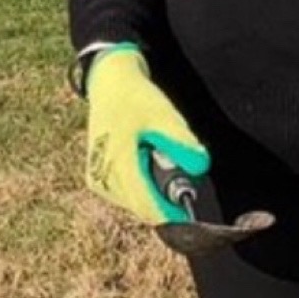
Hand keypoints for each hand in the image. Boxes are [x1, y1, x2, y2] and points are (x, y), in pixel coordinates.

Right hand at [85, 44, 209, 225]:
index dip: (176, 216)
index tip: (192, 204)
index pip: (151, 210)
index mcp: (118, 164)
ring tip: (150, 152)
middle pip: (148, 208)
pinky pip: (129, 197)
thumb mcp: (164, 114)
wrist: (108, 81)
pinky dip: (142, 184)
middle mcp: (103, 180)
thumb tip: (200, 168)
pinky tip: (140, 157)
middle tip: (166, 158)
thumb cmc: (134, 96)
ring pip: (139, 204)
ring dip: (153, 189)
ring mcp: (98, 182)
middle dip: (165, 193)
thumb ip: (182, 143)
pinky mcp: (98, 180)